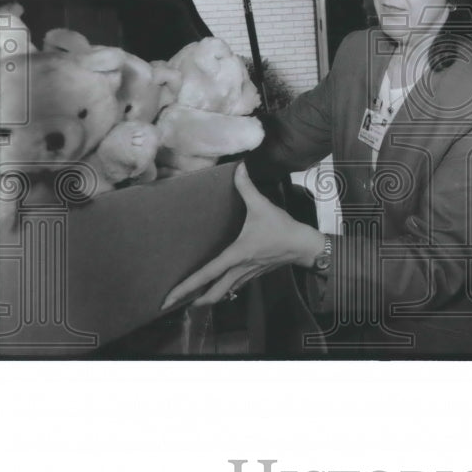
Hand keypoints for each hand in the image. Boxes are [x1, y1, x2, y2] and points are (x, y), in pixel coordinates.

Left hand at [160, 162, 324, 309]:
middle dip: (193, 301)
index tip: (168, 300)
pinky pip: (233, 287)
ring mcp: (247, 274)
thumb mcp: (263, 206)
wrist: (303, 245)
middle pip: (213, 293)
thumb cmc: (282, 229)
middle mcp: (239, 269)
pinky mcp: (254, 274)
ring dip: (207, 298)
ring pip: (223, 293)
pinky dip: (221, 290)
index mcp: (236, 255)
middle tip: (174, 304)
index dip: (186, 288)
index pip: (206, 274)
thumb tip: (239, 167)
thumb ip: (247, 188)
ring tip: (191, 299)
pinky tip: (217, 286)